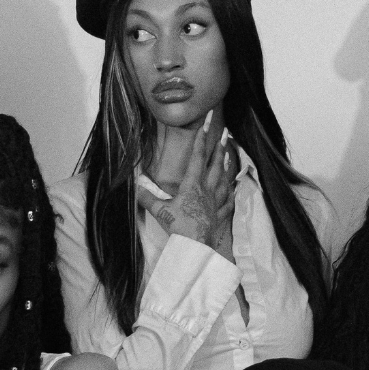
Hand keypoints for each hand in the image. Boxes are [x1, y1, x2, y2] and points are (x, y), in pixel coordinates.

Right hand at [138, 113, 236, 259]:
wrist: (195, 247)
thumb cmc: (178, 228)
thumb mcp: (160, 211)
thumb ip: (147, 197)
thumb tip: (135, 185)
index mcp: (192, 185)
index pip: (197, 156)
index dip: (201, 138)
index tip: (207, 122)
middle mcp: (207, 190)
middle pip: (215, 164)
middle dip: (220, 146)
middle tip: (225, 132)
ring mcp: (216, 203)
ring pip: (224, 180)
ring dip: (226, 166)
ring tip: (229, 155)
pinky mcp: (220, 215)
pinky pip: (228, 201)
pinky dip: (231, 194)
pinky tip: (233, 189)